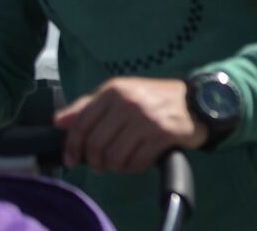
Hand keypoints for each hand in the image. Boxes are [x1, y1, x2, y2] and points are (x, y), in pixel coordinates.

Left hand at [55, 77, 206, 173]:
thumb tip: (58, 121)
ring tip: (124, 160)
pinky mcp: (163, 133)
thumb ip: (89, 107)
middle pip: (96, 145)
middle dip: (95, 161)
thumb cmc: (154, 99)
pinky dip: (134, 167)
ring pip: (114, 157)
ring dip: (116, 166)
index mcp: (115, 90)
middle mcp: (129, 102)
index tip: (72, 160)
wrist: (197, 101)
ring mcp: (147, 118)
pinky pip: (136, 162)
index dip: (72, 147)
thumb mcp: (121, 95)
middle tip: (102, 164)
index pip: (81, 124)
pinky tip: (141, 158)